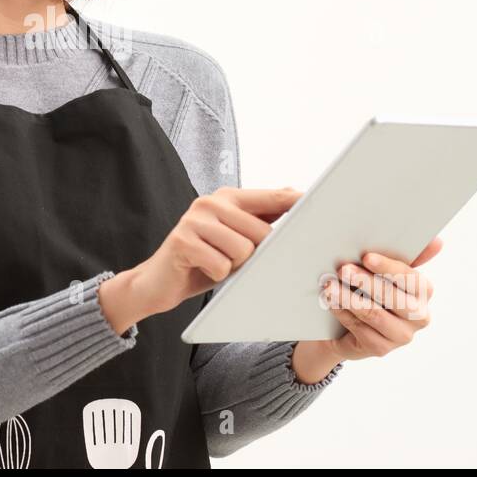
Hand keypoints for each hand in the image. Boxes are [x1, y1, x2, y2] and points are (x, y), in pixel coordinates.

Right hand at [131, 186, 303, 316]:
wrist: (157, 281)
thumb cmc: (202, 260)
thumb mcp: (234, 238)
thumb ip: (259, 218)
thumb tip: (292, 194)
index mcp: (227, 197)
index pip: (272, 198)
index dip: (296, 202)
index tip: (320, 202)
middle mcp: (210, 202)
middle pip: (261, 232)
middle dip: (254, 255)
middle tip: (232, 260)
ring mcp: (194, 220)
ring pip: (243, 250)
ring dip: (234, 267)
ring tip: (215, 263)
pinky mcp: (183, 241)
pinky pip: (220, 265)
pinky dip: (216, 275)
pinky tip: (201, 270)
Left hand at [318, 236, 441, 362]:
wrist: (352, 325)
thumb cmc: (372, 290)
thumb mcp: (386, 272)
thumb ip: (407, 256)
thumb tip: (438, 241)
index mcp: (423, 292)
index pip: (410, 278)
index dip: (388, 267)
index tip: (367, 257)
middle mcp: (419, 316)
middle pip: (392, 297)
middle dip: (365, 281)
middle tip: (343, 269)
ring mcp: (402, 336)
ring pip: (374, 314)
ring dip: (349, 298)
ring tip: (330, 286)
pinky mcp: (382, 349)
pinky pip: (361, 330)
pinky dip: (343, 313)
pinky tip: (331, 303)